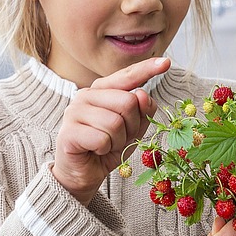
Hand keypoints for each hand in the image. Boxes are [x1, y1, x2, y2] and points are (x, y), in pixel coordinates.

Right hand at [51, 57, 169, 203]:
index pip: (127, 76)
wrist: (84, 173)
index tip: (166, 62)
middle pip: (127, 102)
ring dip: (117, 141)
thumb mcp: (133, 129)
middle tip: (119, 138)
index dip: (147, 69)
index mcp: (102, 90)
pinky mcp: (68, 132)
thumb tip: (143, 94)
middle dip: (131, 126)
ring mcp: (74, 111)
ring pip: (115, 123)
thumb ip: (142, 111)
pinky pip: (102, 138)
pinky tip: (96, 150)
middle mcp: (86, 95)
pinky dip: (105, 149)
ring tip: (106, 145)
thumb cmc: (107, 147)